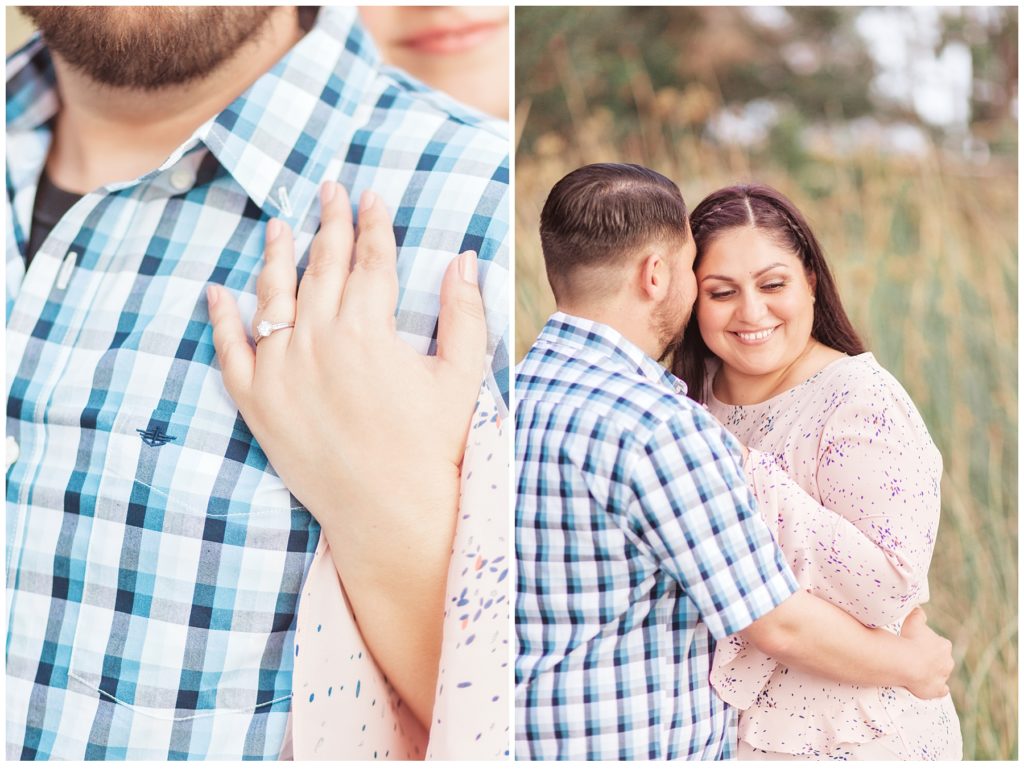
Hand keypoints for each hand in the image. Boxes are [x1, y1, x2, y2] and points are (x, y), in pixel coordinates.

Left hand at [206, 180, 486, 727]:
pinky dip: (221, 321)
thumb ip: (463, 314)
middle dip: (329, 225)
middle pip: (323, 268)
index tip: (372, 198)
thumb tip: (464, 259)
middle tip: (329, 191)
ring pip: (274, 297)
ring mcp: (282, 371)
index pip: (371, 261)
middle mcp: (318, 341)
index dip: (373, 225)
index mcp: (369, 330)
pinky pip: (231, 353)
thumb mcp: (461, 378)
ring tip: (278, 226)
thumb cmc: (434, 448)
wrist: (390, 515)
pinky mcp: (258, 404)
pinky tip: (217, 293)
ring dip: (276, 256)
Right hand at [899, 607, 953, 698]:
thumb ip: (918, 614)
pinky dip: (937, 689)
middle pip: (942, 660)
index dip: (928, 644)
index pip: (939, 644)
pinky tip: (930, 687)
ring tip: (919, 672)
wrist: (908, 663)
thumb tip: (919, 609)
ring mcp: (943, 677)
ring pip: (942, 674)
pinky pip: (941, 690)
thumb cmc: (910, 640)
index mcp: (943, 645)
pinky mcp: (937, 690)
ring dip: (934, 673)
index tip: (918, 644)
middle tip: (917, 658)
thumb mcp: (913, 620)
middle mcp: (947, 661)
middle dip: (933, 659)